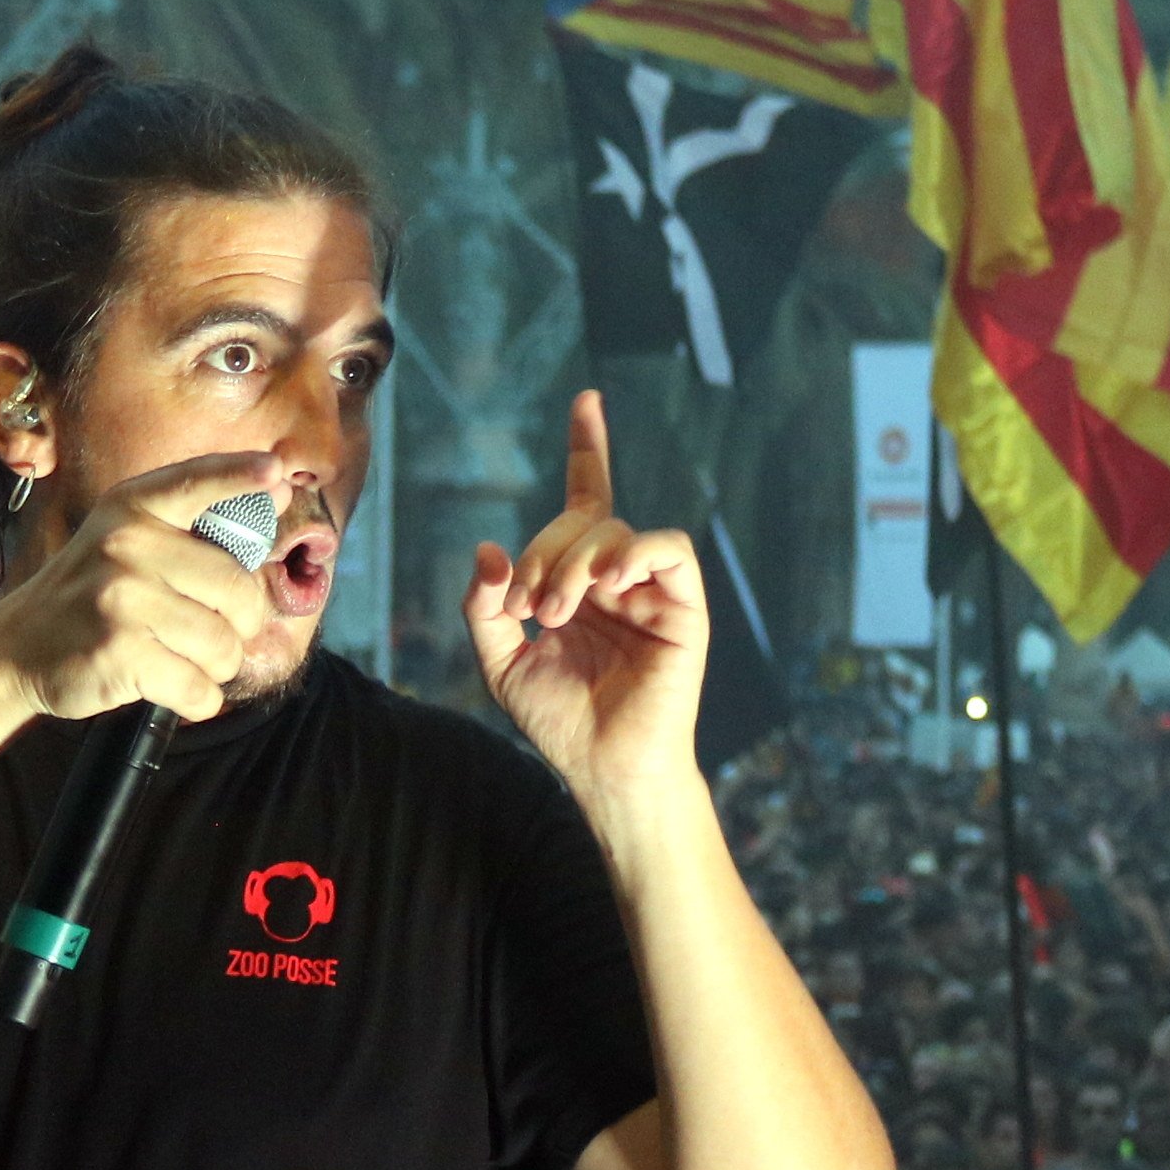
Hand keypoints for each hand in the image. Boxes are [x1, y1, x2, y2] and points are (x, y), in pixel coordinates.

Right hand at [0, 450, 282, 725]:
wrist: (17, 648)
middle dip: (242, 625)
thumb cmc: (92, 594)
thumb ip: (195, 521)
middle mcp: (126, 545)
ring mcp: (122, 599)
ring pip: (222, 645)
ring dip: (217, 666)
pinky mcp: (120, 654)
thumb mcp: (126, 540)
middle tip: (216, 632)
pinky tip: (176, 689)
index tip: (276, 472)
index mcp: (132, 507)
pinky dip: (198, 700)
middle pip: (238, 590)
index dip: (240, 476)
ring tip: (186, 660)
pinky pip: (198, 688)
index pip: (197, 481)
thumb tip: (277, 490)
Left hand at [462, 390, 707, 805]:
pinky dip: (635, 552)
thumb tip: (490, 551)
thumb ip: (485, 606)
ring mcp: (652, 589)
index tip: (587, 401)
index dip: (588, 450)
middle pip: (580, 520)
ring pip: (615, 531)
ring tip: (558, 612)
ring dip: (575, 563)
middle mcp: (619, 577)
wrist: (602, 767)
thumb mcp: (500, 661)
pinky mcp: (683, 607)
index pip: (585, 499)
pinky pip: (668, 548)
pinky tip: (609, 583)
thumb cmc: (559, 721)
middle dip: (544, 554)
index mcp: (581, 580)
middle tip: (534, 607)